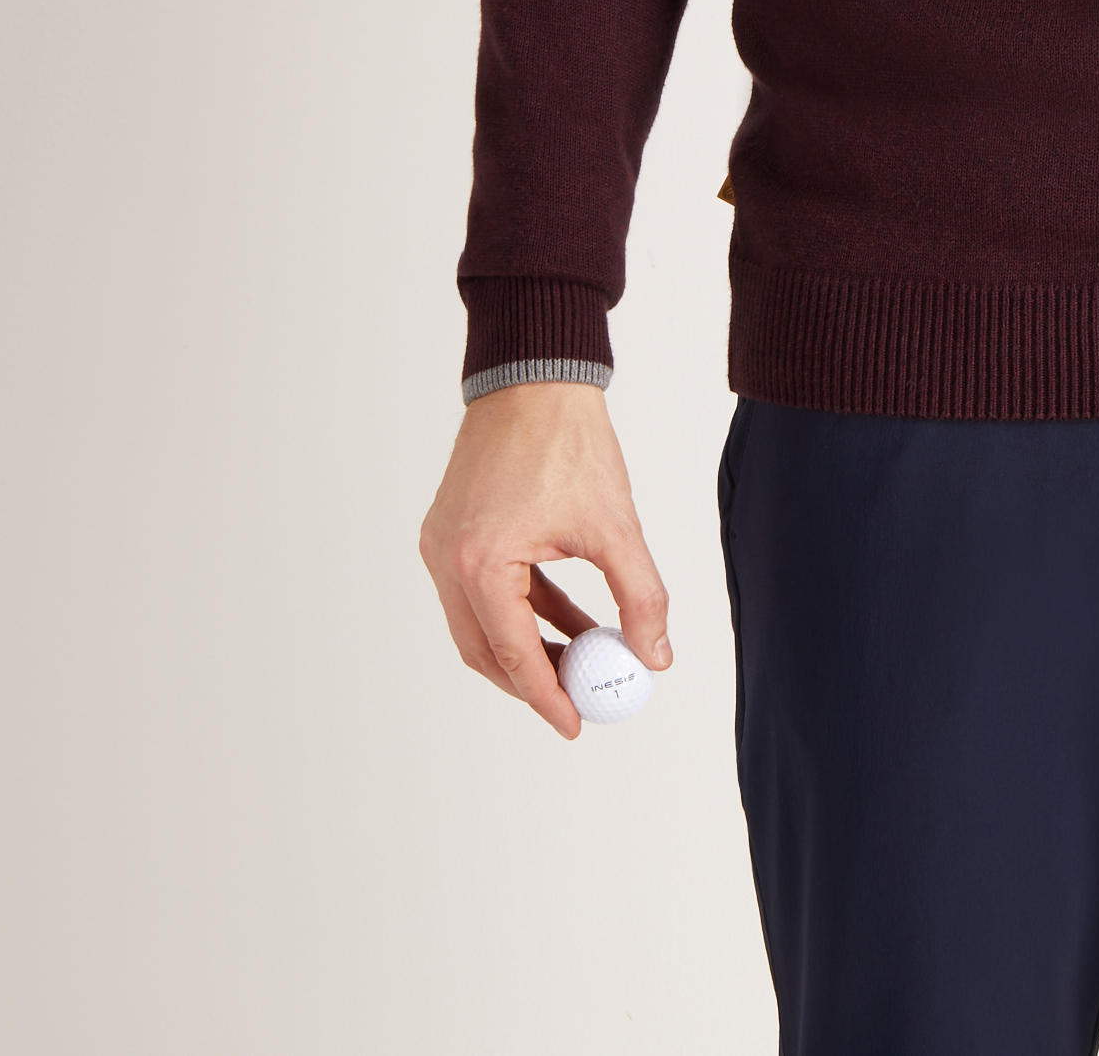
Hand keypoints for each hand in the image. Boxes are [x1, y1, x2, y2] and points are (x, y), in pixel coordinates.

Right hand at [418, 380, 671, 737]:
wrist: (536, 375)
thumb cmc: (568, 442)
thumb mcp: (614, 526)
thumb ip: (640, 596)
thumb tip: (655, 655)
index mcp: (480, 562)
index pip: (513, 653)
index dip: (547, 695)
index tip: (576, 723)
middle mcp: (448, 558)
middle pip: (484, 648)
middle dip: (532, 679)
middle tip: (577, 699)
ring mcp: (443, 543)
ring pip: (481, 621)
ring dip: (528, 641)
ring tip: (584, 655)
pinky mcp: (451, 528)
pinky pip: (482, 588)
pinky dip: (520, 607)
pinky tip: (566, 615)